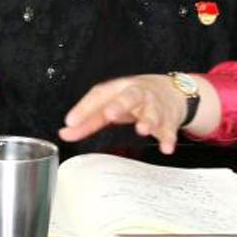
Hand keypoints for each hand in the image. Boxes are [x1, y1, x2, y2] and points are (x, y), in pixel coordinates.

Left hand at [58, 75, 187, 154]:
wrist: (171, 91)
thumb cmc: (134, 99)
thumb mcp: (110, 104)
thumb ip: (88, 120)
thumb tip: (65, 132)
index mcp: (118, 89)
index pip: (99, 95)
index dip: (85, 108)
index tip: (70, 122)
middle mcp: (137, 94)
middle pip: (128, 96)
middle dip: (119, 104)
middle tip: (109, 113)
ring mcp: (154, 106)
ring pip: (152, 112)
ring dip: (148, 120)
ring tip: (142, 129)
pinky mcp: (168, 119)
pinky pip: (169, 129)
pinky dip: (168, 137)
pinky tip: (166, 147)